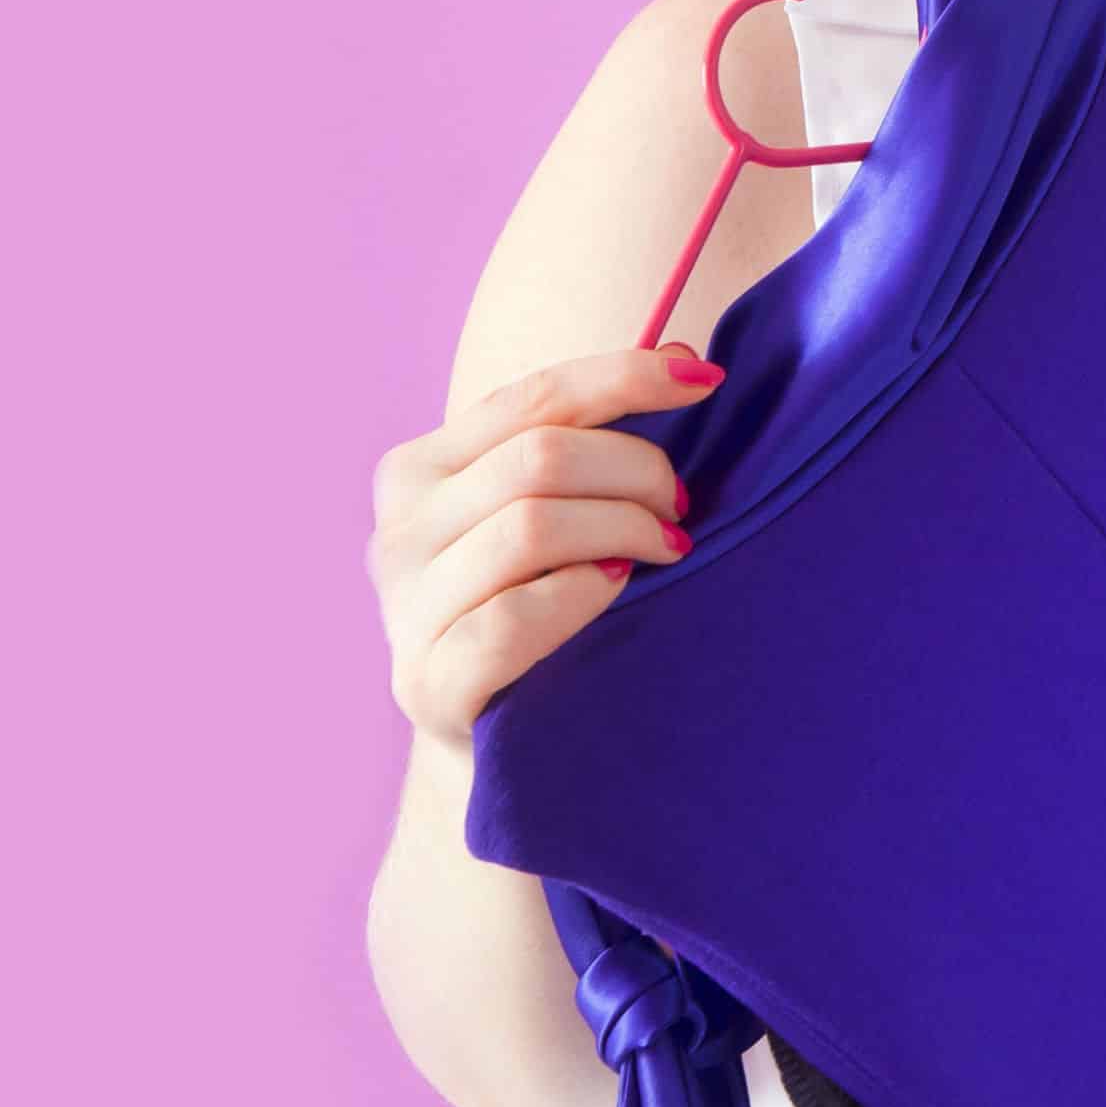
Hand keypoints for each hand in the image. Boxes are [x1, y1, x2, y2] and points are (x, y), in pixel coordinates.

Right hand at [373, 341, 724, 751]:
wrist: (499, 750)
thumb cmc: (541, 614)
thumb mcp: (554, 517)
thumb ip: (593, 444)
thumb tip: (686, 356)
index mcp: (419, 470)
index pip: (534, 397)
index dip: (626, 376)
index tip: (707, 378)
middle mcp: (397, 529)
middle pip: (539, 458)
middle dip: (636, 472)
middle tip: (681, 509)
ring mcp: (404, 608)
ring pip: (529, 527)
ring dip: (623, 529)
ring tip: (668, 549)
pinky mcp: (424, 682)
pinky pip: (511, 618)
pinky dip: (580, 595)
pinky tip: (618, 591)